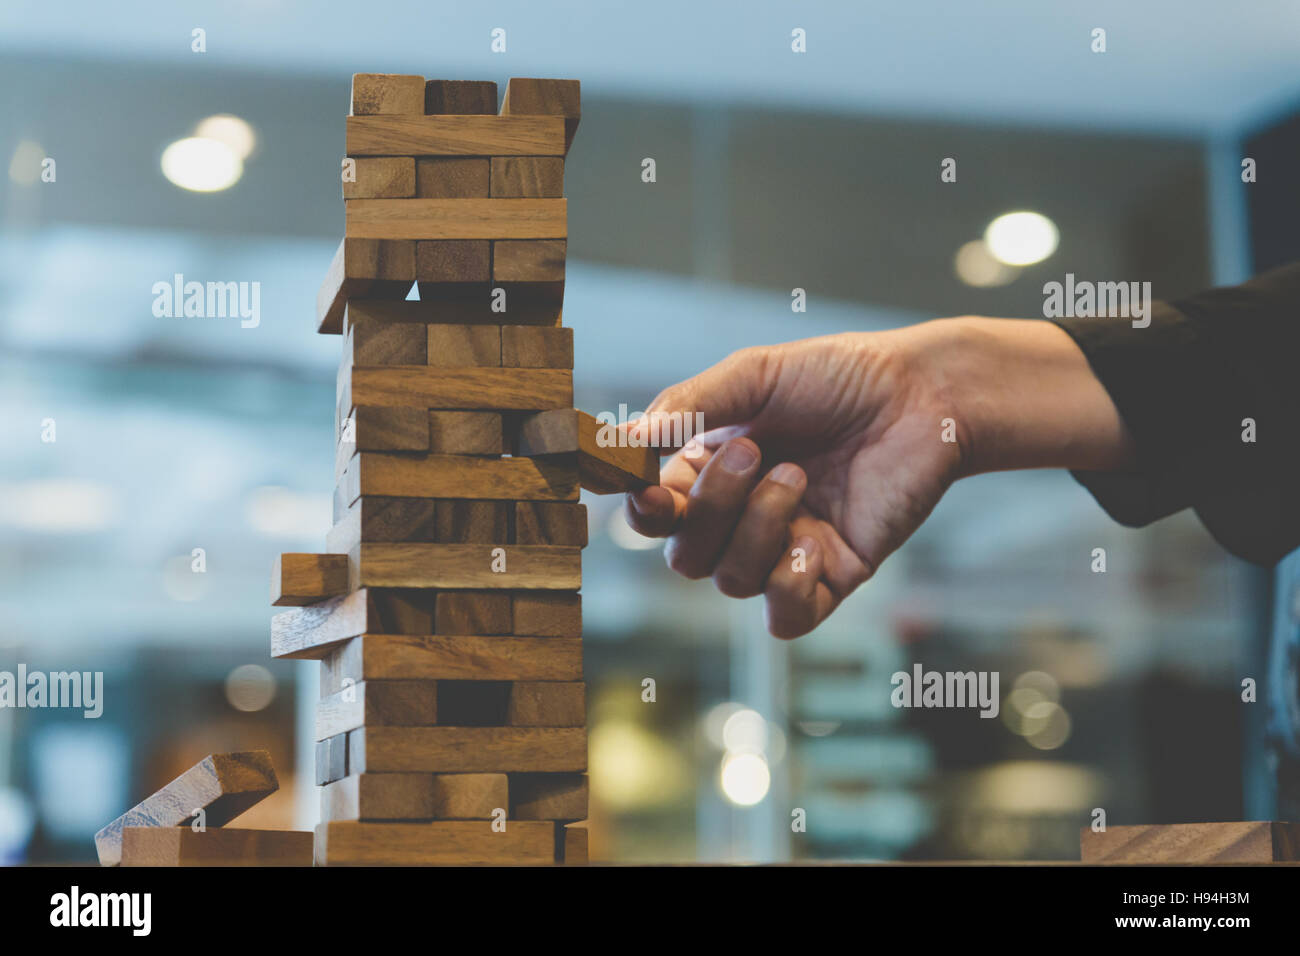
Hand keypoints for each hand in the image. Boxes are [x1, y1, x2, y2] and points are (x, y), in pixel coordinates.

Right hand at [624, 318, 1132, 636]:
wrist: (923, 394)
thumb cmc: (838, 376)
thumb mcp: (754, 376)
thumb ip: (687, 406)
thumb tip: (621, 439)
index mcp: (710, 471)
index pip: (652, 513)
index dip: (641, 509)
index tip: (644, 488)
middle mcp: (741, 517)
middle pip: (686, 555)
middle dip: (710, 508)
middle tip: (753, 452)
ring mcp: (785, 550)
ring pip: (731, 581)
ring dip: (758, 527)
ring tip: (800, 475)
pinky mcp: (832, 576)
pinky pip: (786, 618)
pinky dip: (787, 589)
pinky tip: (809, 545)